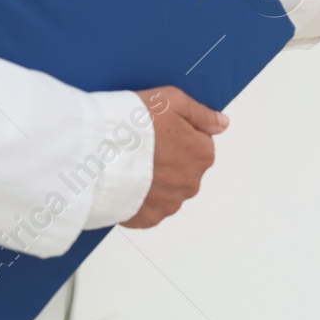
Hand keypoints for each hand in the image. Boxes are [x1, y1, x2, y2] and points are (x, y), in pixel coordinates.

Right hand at [120, 86, 227, 228]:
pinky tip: (124, 183)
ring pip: (166, 191)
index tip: (157, 132)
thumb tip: (222, 124)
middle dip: (166, 161)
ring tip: (129, 165)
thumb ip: (202, 115)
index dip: (176, 135)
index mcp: (202, 155)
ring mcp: (169, 203)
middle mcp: (191, 183)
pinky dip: (138, 199)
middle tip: (140, 148)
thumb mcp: (172, 101)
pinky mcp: (147, 218)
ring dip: (153, 181)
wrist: (97, 152)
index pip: (198, 144)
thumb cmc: (134, 124)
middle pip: (183, 170)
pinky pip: (147, 209)